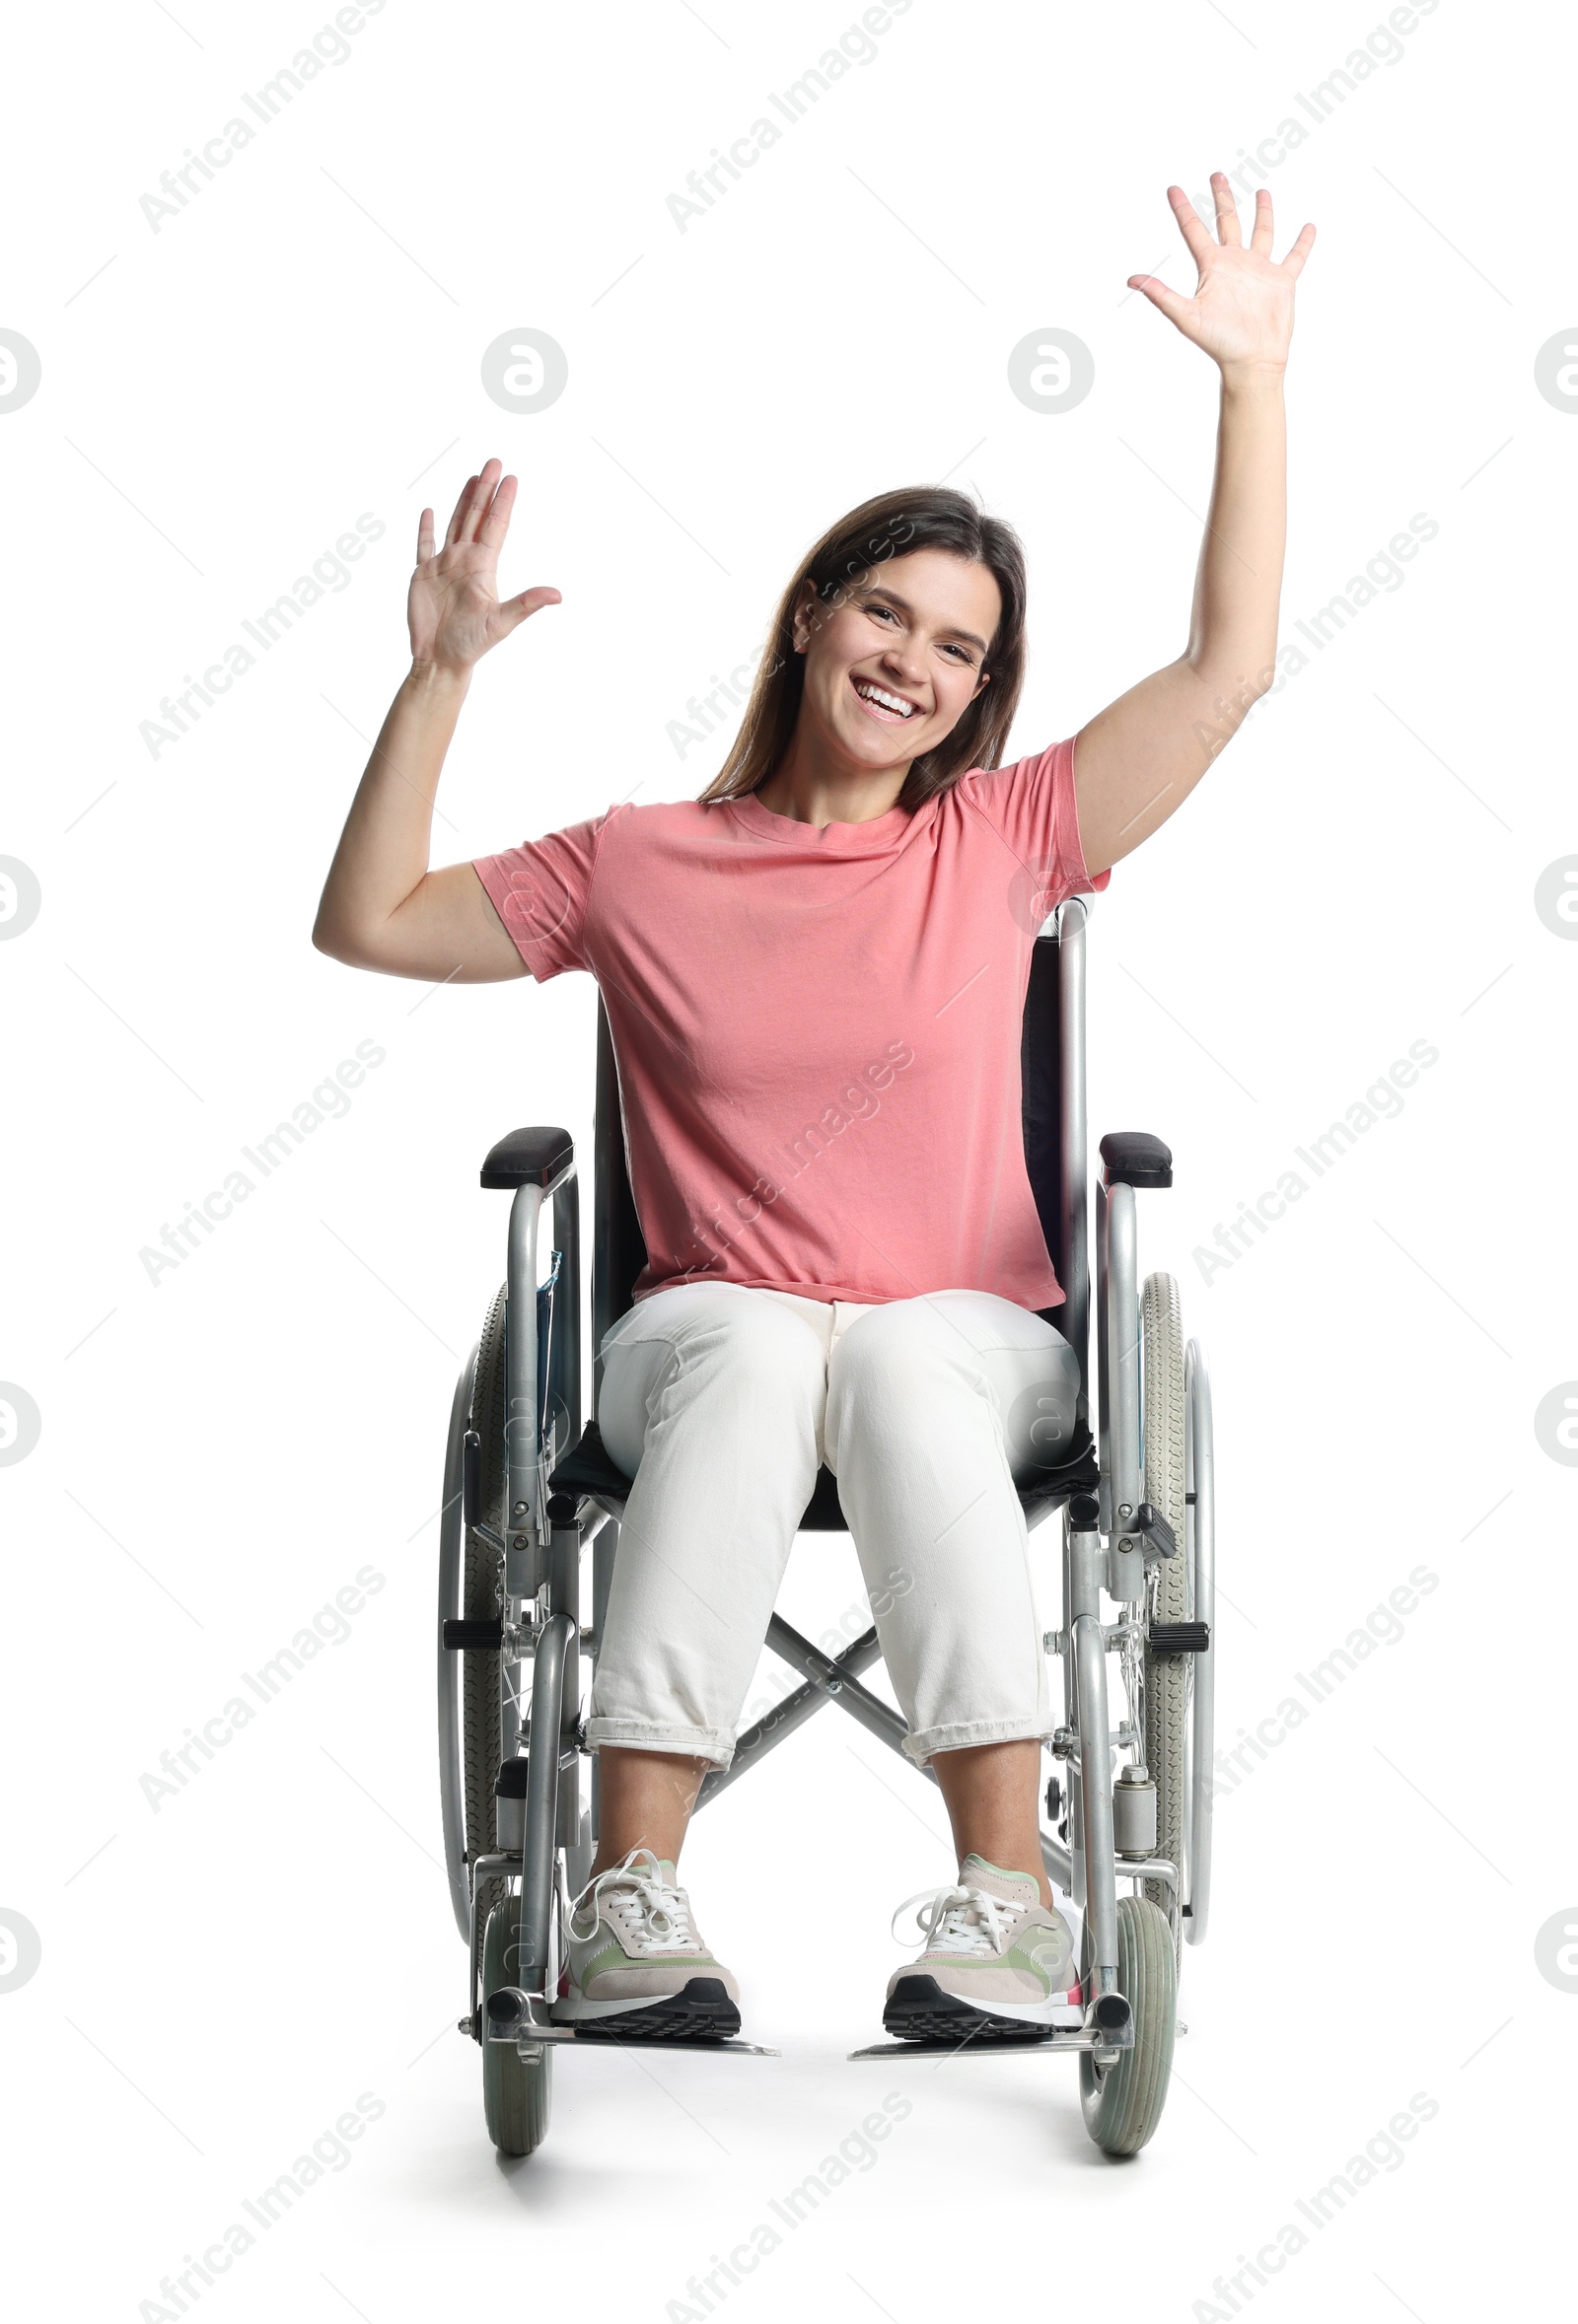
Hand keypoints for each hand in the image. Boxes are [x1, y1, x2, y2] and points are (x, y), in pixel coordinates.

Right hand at [408, 458, 559, 673]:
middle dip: (485, 490)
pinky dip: (426, 529)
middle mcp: (465, 560)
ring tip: (472, 478)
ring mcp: (444, 565)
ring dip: (464, 501)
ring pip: (455, 524)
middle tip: (494, 462)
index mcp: (482, 566)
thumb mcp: (501, 622)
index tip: (511, 478)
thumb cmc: (471, 645)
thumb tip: (557, 595)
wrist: (440, 660)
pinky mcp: (423, 574)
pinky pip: (424, 545)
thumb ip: (526, 604)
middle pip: (477, 517)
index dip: (503, 502)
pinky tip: (430, 511)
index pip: (496, 526)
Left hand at [1127, 174, 1314, 376]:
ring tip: (1261, 191)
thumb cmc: (1219, 342)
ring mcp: (1259, 270)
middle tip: (1217, 175)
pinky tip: (1309, 227)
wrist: (1251, 361)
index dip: (1182, 209)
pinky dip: (1303, 243)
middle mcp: (1235, 263)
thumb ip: (1161, 295)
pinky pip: (1295, 256)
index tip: (1172, 189)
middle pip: (1228, 221)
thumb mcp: (1186, 316)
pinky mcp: (1282, 281)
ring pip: (1262, 232)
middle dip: (1222, 198)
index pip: (1194, 230)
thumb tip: (1131, 280)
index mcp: (1212, 267)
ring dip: (1263, 212)